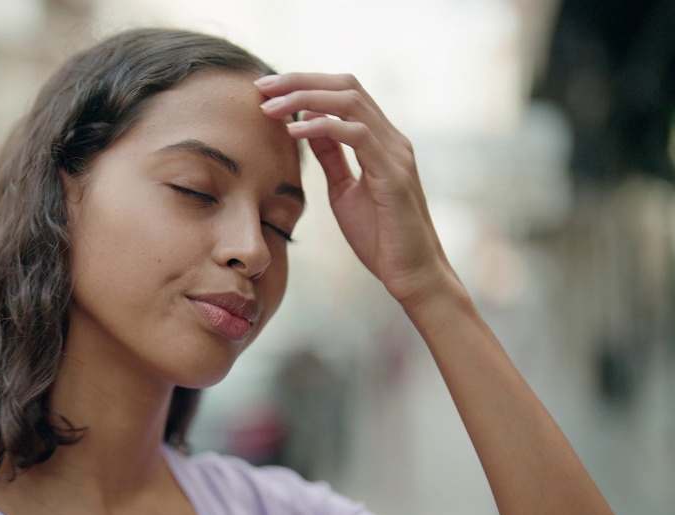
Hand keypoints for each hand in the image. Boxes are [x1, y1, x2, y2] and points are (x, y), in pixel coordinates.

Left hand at [256, 73, 458, 308]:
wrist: (412, 274)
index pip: (344, 92)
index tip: (267, 89)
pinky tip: (293, 130)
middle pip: (346, 86)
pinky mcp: (393, 174)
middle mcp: (392, 139)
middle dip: (300, 80)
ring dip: (305, 98)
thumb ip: (331, 156)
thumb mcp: (344, 190)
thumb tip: (308, 122)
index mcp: (381, 140)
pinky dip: (322, 127)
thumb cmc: (380, 237)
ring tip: (271, 107)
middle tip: (262, 86)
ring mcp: (395, 153)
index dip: (305, 83)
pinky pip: (356, 135)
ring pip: (351, 102)